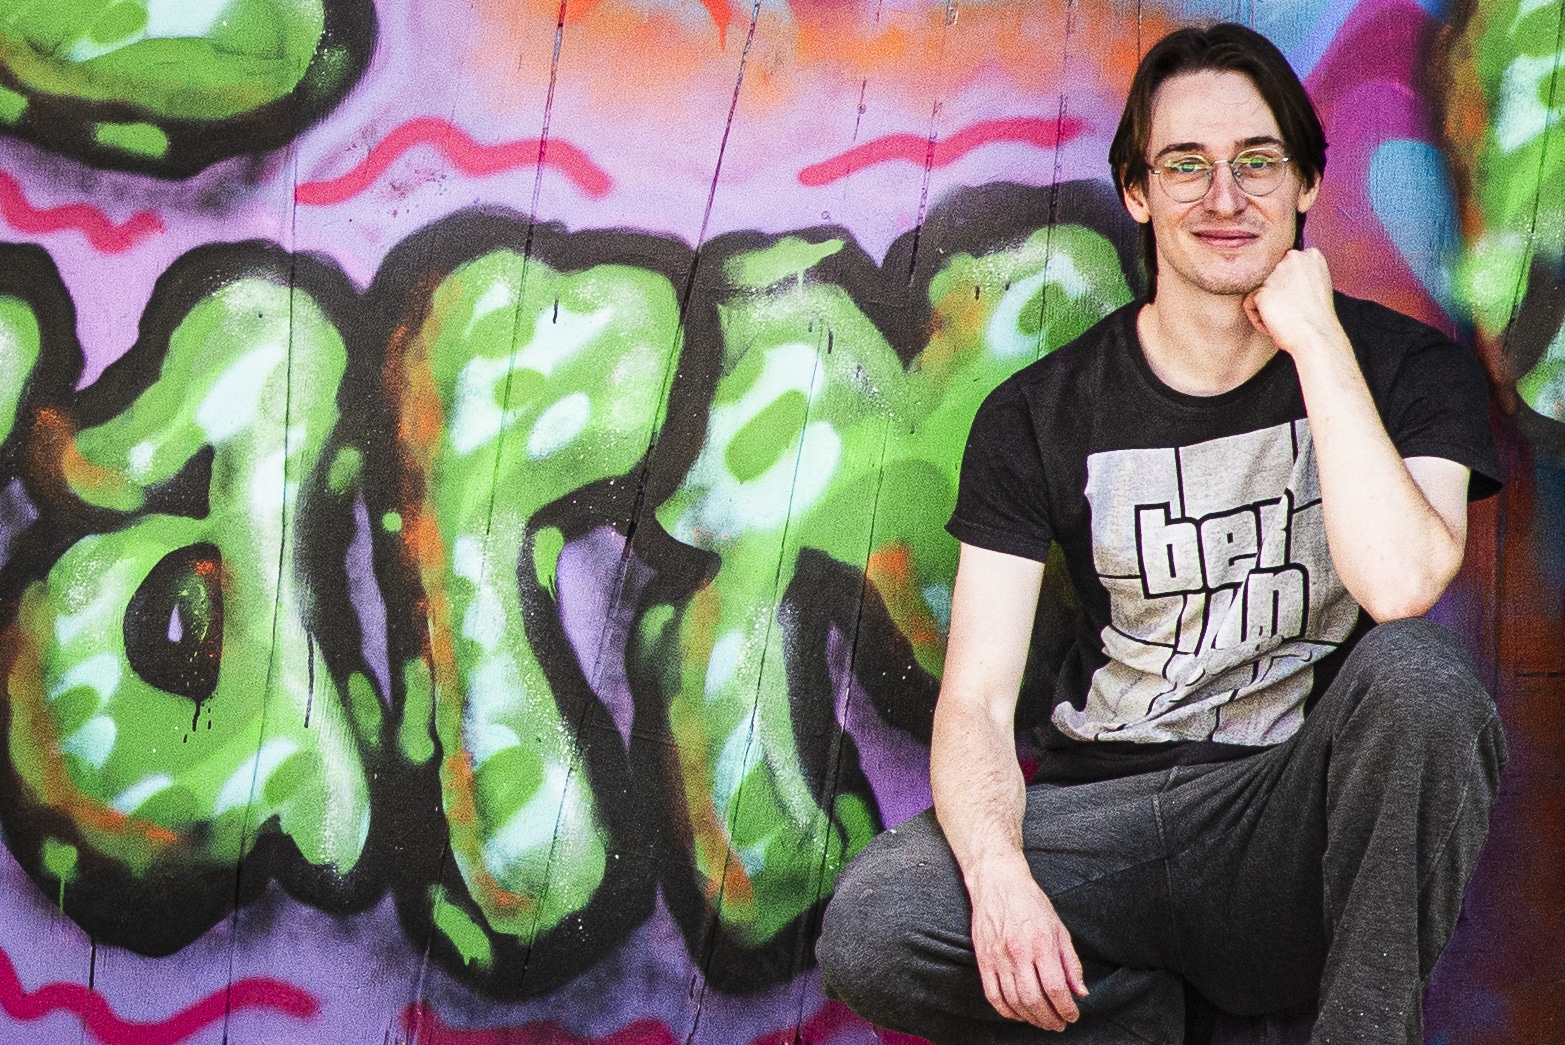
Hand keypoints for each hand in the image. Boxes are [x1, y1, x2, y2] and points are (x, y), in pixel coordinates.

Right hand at [968, 860, 1087, 1030]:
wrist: (997, 881)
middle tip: (1059, 1024)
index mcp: (1041, 943)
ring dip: (1031, 1018)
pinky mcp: (983, 959)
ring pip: (1014, 1001)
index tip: (1072, 1016)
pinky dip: (1006, 1011)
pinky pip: (993, 995)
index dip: (1066, 1008)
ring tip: (1042, 1021)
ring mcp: (997, 957)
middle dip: (1050, 1019)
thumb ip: (1071, 963)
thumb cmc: (1031, 903)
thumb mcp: (1059, 928)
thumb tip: (1081, 992)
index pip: (1055, 987)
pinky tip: (1018, 1014)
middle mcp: (1018, 952)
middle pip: (1034, 999)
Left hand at [1242, 248, 1342, 357]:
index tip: (1300, 302)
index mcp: (1310, 255)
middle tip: (1292, 312)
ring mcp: (1276, 273)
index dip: (1289, 289)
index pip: (1283, 268)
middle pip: (1269, 277)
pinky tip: (1276, 324)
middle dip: (1276, 296)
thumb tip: (1279, 278)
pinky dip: (1259, 319)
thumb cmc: (1317, 320)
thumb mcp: (1314, 286)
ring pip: (1258, 291)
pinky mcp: (1262, 291)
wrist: (1317, 337)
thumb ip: (1298, 275)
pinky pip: (1249, 305)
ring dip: (1267, 308)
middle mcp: (1292, 258)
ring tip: (1286, 319)